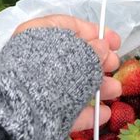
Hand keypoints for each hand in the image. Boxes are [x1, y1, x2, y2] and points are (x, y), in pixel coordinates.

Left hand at [14, 15, 121, 131]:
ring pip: (71, 84)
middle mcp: (34, 58)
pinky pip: (65, 109)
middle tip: (115, 66)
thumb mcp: (81, 53)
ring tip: (115, 91)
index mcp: (38, 33)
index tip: (115, 42)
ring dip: (97, 86)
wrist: (24, 113)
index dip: (96, 32)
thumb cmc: (53, 71)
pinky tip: (103, 113)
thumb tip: (102, 47)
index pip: (70, 25)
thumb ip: (95, 50)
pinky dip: (85, 111)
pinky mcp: (37, 113)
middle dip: (99, 62)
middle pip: (73, 56)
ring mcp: (35, 87)